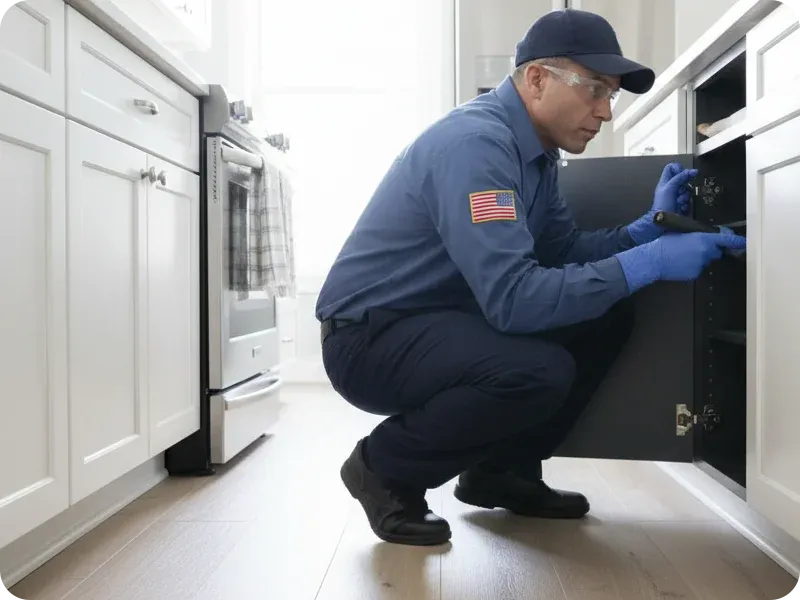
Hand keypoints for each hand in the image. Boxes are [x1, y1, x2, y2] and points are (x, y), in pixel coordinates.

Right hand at [615, 231, 745, 292]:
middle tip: (697, 247)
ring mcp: (701, 264)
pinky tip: (682, 263)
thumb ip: (697, 235)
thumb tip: (705, 237)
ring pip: (706, 261)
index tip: (743, 242)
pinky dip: (693, 266)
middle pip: (716, 251)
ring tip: (684, 256)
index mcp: (702, 239)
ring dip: (700, 258)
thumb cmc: (664, 245)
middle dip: (710, 249)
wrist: (655, 259)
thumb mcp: (682, 233)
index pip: (726, 240)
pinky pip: (699, 269)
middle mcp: (705, 252)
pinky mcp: (695, 273)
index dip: (736, 241)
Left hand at [626, 163, 697, 244]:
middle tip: (680, 191)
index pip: (671, 168)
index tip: (682, 174)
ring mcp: (677, 195)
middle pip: (683, 178)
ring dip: (684, 196)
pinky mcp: (682, 204)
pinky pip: (689, 199)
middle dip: (684, 185)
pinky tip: (681, 207)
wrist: (663, 221)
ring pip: (687, 189)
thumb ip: (680, 177)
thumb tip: (693, 171)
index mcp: (665, 181)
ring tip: (679, 202)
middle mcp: (671, 187)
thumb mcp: (670, 188)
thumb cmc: (663, 204)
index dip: (678, 168)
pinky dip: (686, 203)